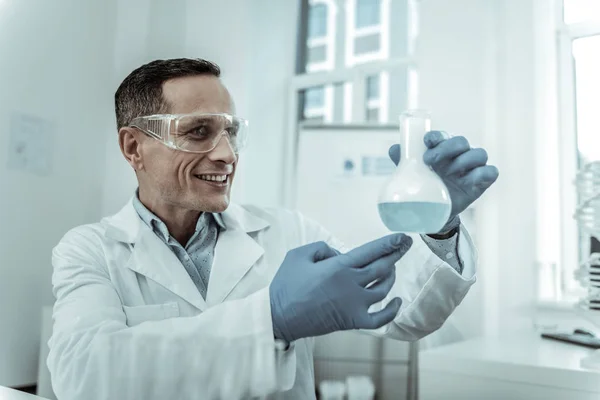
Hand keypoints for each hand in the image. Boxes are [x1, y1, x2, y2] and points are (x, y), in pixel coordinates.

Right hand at [269, 234, 412, 342]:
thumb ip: (322, 248)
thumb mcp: (299, 255)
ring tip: (392, 268)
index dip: (389, 243)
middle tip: (406, 244)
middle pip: (382, 267)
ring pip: (383, 288)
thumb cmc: (286, 285)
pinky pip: (380, 318)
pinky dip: (392, 310)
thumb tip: (339, 254)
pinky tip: (397, 300)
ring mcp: (355, 305)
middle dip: (397, 254)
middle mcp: (351, 284)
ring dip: (391, 276)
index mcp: (338, 267)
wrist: (279, 317)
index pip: (371, 251)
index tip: (403, 236)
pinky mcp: (353, 321)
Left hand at [388, 131, 498, 230]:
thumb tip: (395, 149)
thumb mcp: (413, 174)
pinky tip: (470, 180)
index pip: (442, 136)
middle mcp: (459, 155)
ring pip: (479, 153)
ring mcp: (472, 168)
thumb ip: (403, 161)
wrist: (433, 212)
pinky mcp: (481, 182)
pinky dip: (483, 173)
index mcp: (442, 150)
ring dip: (464, 160)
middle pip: (461, 141)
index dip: (437, 136)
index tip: (427, 141)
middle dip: (447, 148)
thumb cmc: (426, 186)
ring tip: (451, 173)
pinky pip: (491, 172)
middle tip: (430, 161)